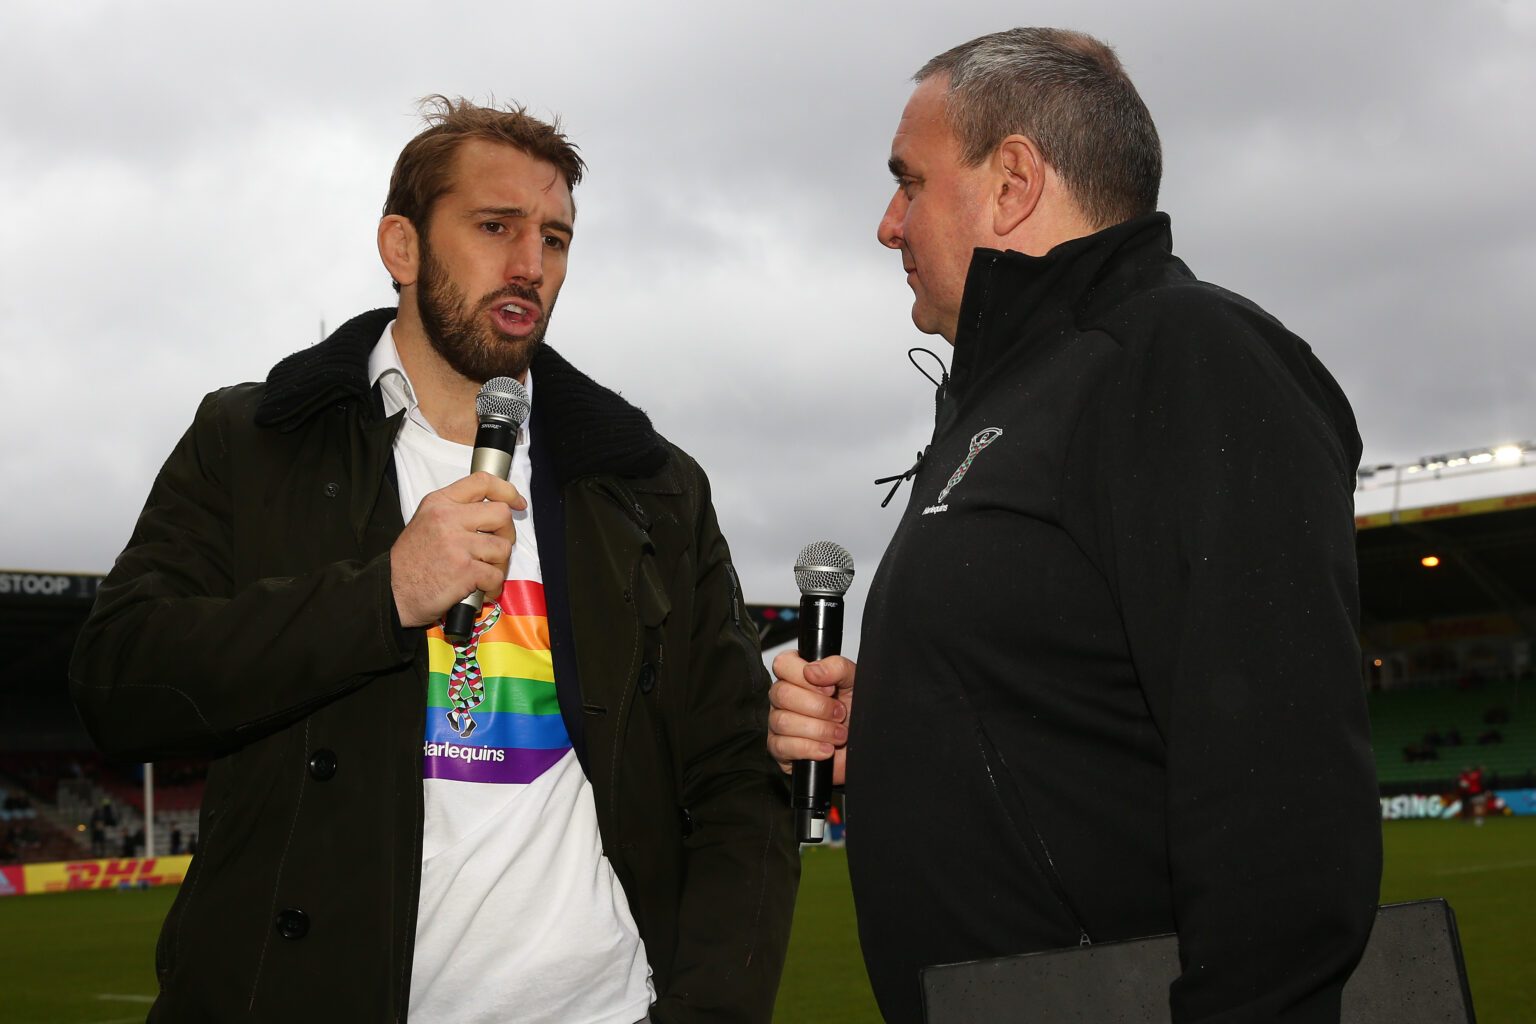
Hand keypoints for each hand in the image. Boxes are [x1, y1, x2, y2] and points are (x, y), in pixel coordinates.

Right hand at [390, 472, 526, 627]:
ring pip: (503, 548)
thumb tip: (490, 512)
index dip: (507, 491)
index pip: (482, 482)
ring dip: (499, 565)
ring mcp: (457, 544)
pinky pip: (496, 576)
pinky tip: (480, 590)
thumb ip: (455, 512)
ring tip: (483, 573)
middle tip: (496, 548)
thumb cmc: (409, 562)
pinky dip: (492, 587)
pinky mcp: (464, 570)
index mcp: (439, 502)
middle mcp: (448, 518)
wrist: (390, 592)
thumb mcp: (425, 522)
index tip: (517, 502)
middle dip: (507, 534)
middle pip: (501, 514)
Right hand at [768, 651, 855, 786]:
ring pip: (783, 721)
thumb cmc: (854, 711)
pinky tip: (826, 748)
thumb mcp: (853, 682)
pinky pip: (782, 746)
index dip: (804, 676)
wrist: (861, 744)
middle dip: (818, 707)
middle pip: (782, 694)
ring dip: (819, 730)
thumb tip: (813, 670)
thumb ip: (837, 667)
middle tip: (839, 713)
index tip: (830, 689)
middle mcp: (783, 696)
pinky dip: (810, 748)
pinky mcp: (779, 747)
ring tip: (839, 734)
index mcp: (797, 675)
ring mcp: (777, 722)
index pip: (783, 664)